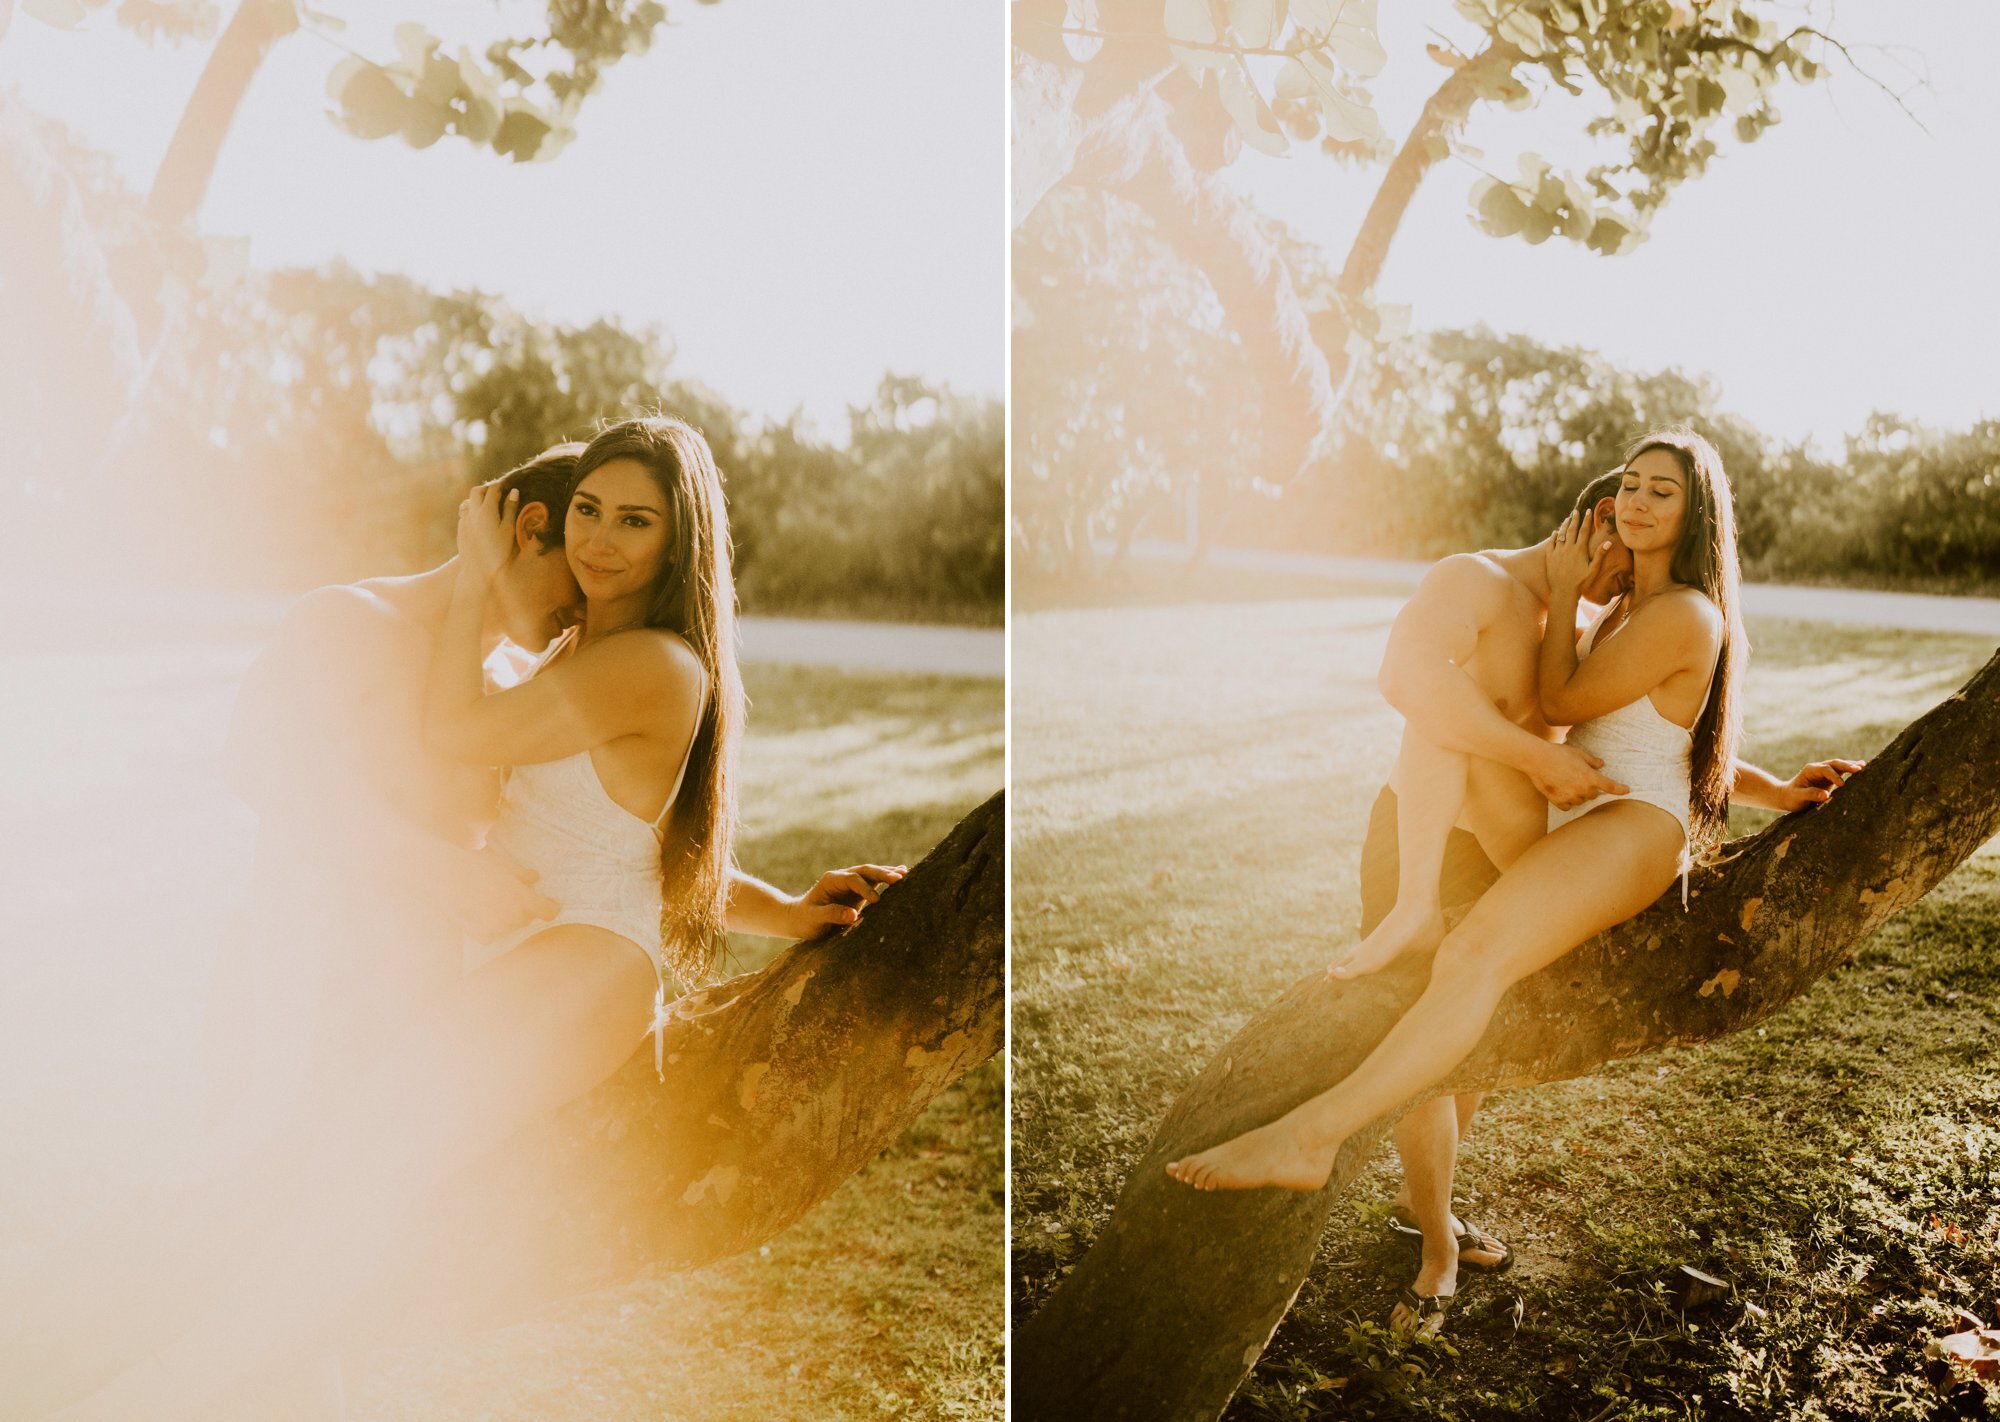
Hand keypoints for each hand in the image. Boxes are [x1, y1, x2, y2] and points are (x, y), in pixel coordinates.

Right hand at [437, 842, 560, 941]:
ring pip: (510, 927)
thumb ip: (522, 875)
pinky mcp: (478, 933)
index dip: (552, 907)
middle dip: (525, 909)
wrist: (444, 871)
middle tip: (514, 896)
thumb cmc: (476, 863)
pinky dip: (491, 928)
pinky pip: (492, 935)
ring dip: (508, 918)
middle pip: (527, 918)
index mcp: (522, 899)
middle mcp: (511, 916)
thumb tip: (534, 878)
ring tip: (496, 902)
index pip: (548, 912)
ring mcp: (494, 927)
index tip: (552, 904)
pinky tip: (484, 914)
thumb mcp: (505, 864)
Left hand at [455, 484, 517, 583]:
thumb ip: (510, 509)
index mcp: (486, 511)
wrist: (479, 571)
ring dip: (478, 500)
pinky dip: (472, 512)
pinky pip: (465, 514)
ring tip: (489, 506)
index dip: (502, 486)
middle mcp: (472, 513)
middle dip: (487, 489)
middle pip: (477, 491)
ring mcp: (464, 521)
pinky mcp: (461, 531)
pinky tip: (481, 520)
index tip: (509, 486)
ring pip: (468, 502)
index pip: (493, 489)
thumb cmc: (499, 551)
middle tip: (498, 494)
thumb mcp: (509, 530)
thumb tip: (514, 492)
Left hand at [792, 863, 908, 940]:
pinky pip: (875, 882)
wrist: (800, 919)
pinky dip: (887, 879)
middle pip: (865, 871)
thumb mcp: (813, 919)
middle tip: (899, 878)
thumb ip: (831, 914)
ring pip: (872, 874)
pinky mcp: (858, 891)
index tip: (876, 901)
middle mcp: (842, 877)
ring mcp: (851, 883)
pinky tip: (902, 874)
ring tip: (906, 874)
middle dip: (882, 874)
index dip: (865, 888)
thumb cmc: (805, 920)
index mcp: (831, 880)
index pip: (852, 879)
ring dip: (888, 873)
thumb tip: (853, 915)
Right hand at [1528, 740, 1629, 809]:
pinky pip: (1567, 806)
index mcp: (1590, 777)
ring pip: (1580, 801)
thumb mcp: (1578, 753)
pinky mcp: (1558, 801)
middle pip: (1593, 795)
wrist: (1537, 759)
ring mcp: (1570, 797)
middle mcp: (1582, 789)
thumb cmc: (1558, 753)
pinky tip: (1562, 793)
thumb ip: (1592, 761)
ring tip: (1569, 784)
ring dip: (1579, 795)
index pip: (1610, 786)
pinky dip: (1567, 802)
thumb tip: (1601, 764)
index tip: (1626, 790)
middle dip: (1590, 789)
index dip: (1620, 789)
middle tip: (1581, 779)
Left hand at [1548, 509, 1616, 600]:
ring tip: (1568, 518)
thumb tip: (1609, 542)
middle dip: (1575, 519)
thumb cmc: (1581, 583)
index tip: (1589, 511)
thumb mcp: (1593, 570)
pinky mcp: (1549, 557)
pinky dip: (1554, 537)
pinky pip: (1551, 544)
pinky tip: (1555, 532)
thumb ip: (1600, 555)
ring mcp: (1558, 552)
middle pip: (1572, 530)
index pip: (1584, 531)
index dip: (1587, 520)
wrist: (1563, 592)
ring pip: (1561, 535)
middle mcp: (1568, 548)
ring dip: (1565, 525)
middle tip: (1577, 511)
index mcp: (1580, 550)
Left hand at [1771, 758, 1864, 813]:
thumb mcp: (1797, 797)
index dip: (1834, 776)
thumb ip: (1809, 794)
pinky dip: (1851, 769)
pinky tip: (1862, 766)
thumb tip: (1825, 795)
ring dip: (1851, 765)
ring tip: (1863, 767)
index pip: (1825, 769)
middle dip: (1846, 766)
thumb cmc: (1791, 798)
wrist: (1787, 797)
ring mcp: (1825, 772)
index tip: (1842, 785)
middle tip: (1859, 769)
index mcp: (1810, 770)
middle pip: (1834, 764)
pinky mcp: (1830, 778)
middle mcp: (1818, 768)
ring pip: (1839, 765)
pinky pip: (1842, 771)